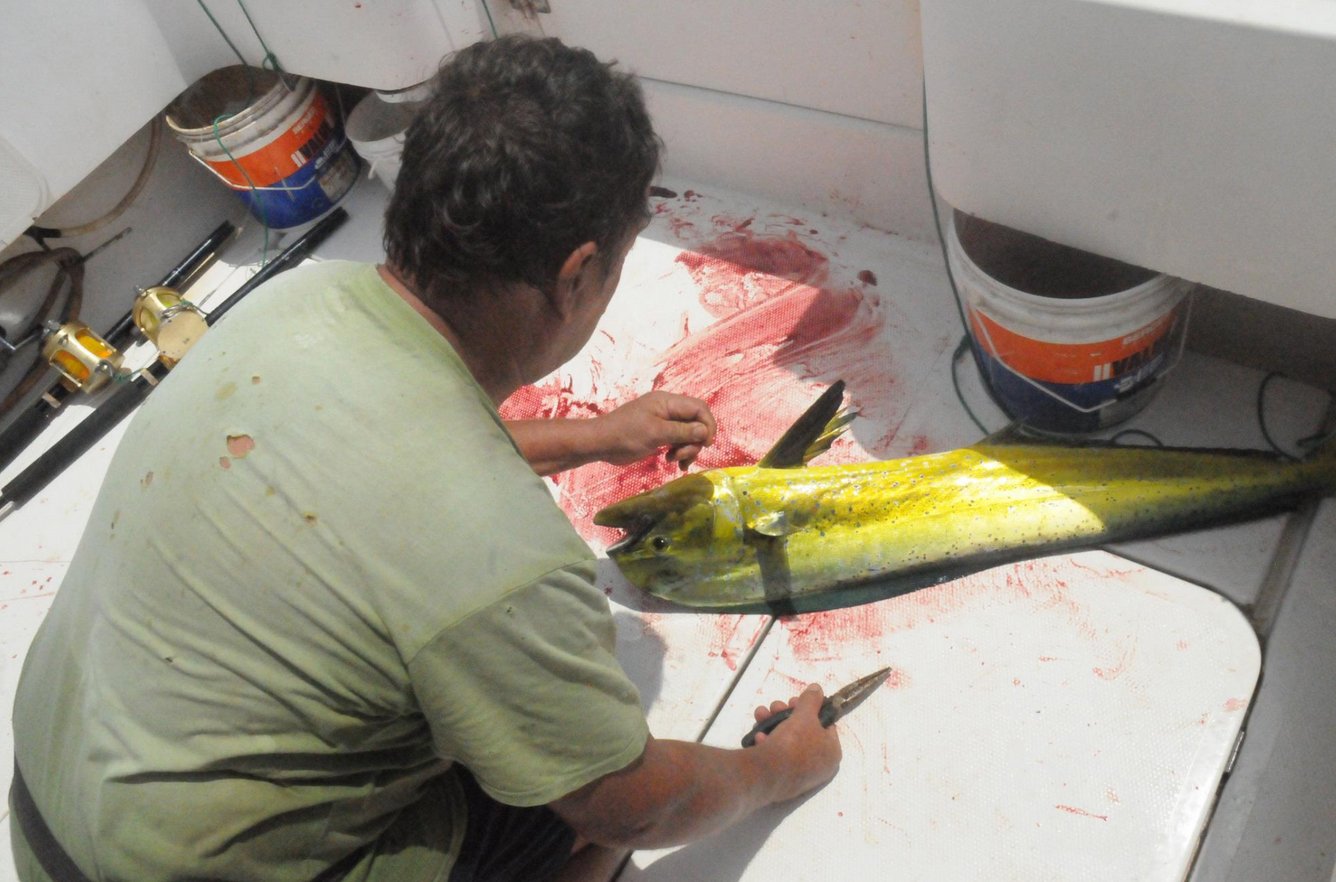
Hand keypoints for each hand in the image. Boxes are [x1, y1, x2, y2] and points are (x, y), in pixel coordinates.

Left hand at [594, 391, 715, 469]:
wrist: (600, 443)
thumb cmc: (626, 435)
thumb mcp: (656, 433)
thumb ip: (682, 431)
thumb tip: (705, 431)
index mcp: (668, 402)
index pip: (699, 408)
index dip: (708, 425)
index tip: (706, 444)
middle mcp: (668, 410)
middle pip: (696, 423)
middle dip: (695, 442)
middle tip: (682, 457)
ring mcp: (663, 423)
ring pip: (688, 435)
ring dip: (687, 449)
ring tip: (674, 461)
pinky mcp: (659, 435)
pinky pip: (678, 442)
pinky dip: (680, 452)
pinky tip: (673, 463)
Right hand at [750, 683, 841, 801]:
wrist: (767, 774)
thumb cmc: (793, 743)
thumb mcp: (805, 715)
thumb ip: (812, 700)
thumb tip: (817, 689)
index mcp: (831, 752)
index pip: (825, 725)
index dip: (809, 709)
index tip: (795, 701)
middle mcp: (818, 766)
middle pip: (803, 731)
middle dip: (785, 715)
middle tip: (775, 707)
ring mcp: (799, 774)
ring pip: (786, 740)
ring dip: (772, 724)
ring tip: (761, 715)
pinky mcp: (780, 779)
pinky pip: (776, 754)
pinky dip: (767, 742)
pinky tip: (758, 738)